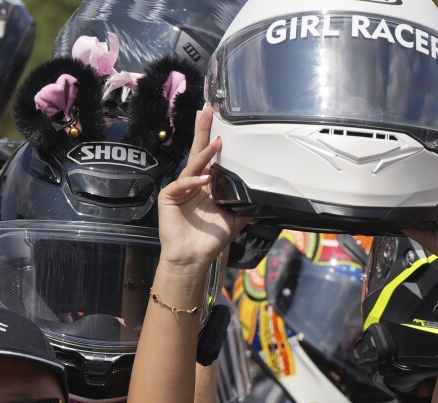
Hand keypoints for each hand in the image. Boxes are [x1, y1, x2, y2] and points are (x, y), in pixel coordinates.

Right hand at [156, 105, 241, 302]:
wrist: (193, 259)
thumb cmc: (210, 240)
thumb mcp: (235, 218)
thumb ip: (247, 204)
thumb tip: (267, 195)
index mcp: (207, 184)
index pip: (211, 156)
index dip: (214, 138)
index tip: (220, 118)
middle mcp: (193, 182)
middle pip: (199, 151)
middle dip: (203, 129)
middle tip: (207, 109)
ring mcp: (180, 188)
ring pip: (193, 165)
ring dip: (205, 153)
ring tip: (217, 142)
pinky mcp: (170, 197)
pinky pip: (182, 184)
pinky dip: (194, 181)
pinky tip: (205, 179)